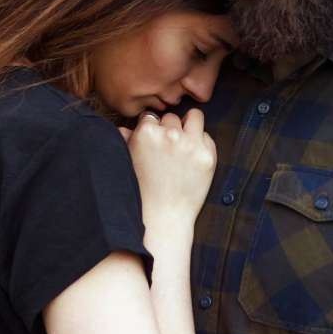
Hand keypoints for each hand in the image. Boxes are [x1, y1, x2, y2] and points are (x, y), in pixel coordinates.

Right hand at [119, 109, 216, 227]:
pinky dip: (201, 144)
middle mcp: (169, 135)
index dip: (152, 129)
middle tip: (168, 148)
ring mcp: (190, 145)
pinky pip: (207, 137)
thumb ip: (126, 140)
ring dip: (189, 127)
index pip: (151, 117)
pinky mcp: (208, 156)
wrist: (163, 216)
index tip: (153, 141)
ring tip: (185, 143)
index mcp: (146, 133)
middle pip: (171, 117)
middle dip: (169, 129)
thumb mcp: (128, 161)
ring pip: (195, 117)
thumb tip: (125, 128)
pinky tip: (192, 159)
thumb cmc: (142, 190)